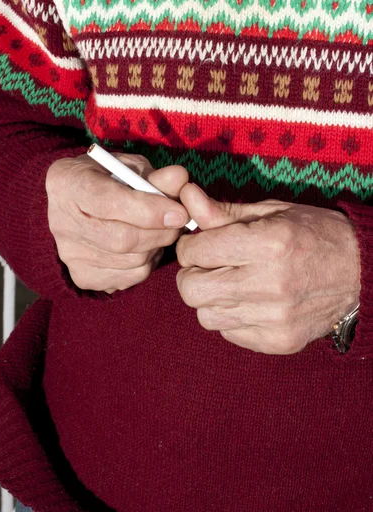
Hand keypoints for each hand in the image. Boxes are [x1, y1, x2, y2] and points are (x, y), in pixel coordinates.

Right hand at [46, 153, 188, 292]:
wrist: (76, 205)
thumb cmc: (107, 180)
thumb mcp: (128, 168)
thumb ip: (154, 176)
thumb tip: (180, 178)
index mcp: (68, 183)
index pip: (109, 203)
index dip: (149, 210)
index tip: (180, 212)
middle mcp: (62, 222)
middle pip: (121, 239)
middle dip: (160, 232)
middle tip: (179, 222)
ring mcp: (70, 255)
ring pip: (131, 261)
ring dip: (157, 246)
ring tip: (160, 230)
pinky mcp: (83, 276)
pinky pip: (129, 277)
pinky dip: (147, 262)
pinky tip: (145, 246)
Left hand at [176, 185, 360, 353]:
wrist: (363, 272)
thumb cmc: (314, 233)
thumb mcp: (271, 213)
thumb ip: (223, 211)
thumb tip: (185, 199)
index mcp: (268, 243)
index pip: (195, 251)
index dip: (190, 244)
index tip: (200, 242)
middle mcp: (270, 284)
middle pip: (191, 290)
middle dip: (191, 274)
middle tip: (207, 265)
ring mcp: (276, 318)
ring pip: (205, 315)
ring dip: (210, 298)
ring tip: (231, 282)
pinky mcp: (280, 341)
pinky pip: (229, 332)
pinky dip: (230, 316)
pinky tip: (249, 300)